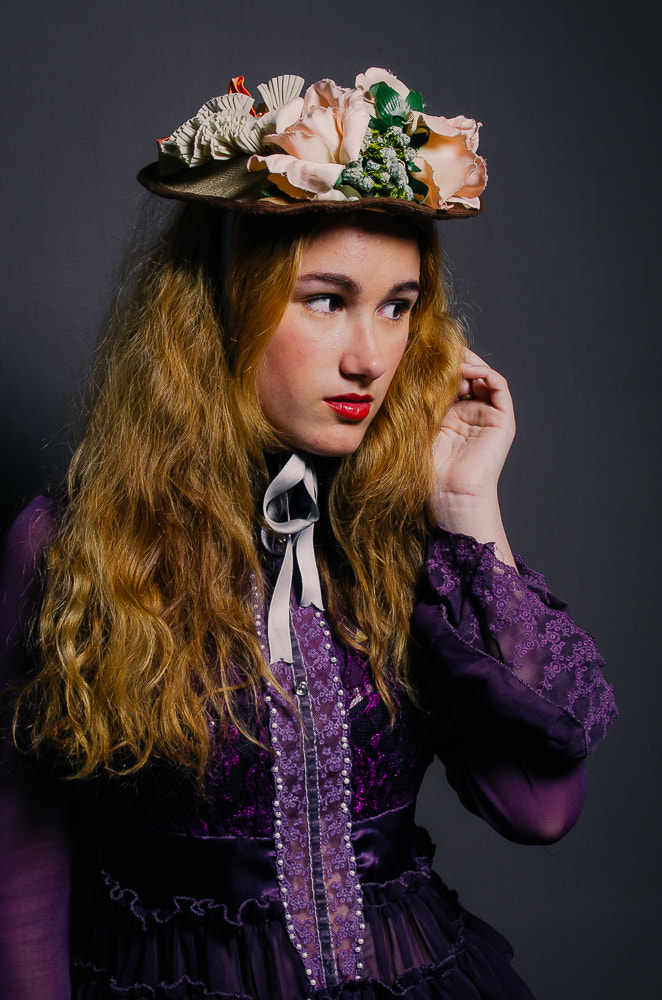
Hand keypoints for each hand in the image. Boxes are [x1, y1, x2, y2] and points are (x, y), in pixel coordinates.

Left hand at [428, 349, 516, 563]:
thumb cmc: (428, 471)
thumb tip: (402, 371)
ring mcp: (487, 416)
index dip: (437, 366)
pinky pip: (499, 386)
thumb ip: (416, 402)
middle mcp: (470, 414)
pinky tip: (469, 369)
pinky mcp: (502, 420)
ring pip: (482, 376)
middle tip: (439, 349)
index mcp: (449, 418)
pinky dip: (485, 372)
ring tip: (454, 357)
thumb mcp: (417, 428)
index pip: (447, 381)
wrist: (450, 497)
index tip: (421, 354)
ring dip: (469, 362)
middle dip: (453, 360)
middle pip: (465, 375)